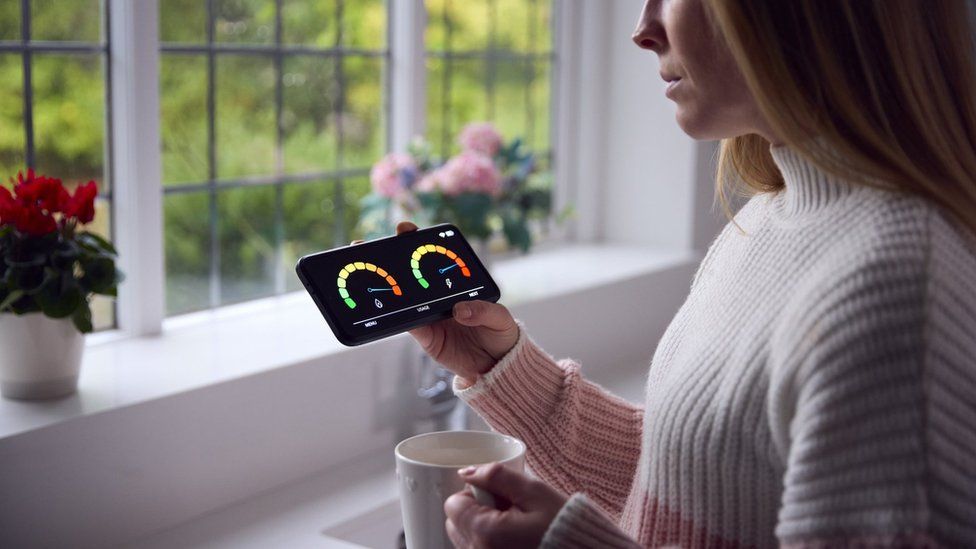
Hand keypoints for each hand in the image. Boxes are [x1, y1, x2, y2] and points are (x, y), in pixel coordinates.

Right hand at [352, 221, 519, 385]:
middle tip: (374, 245)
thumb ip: (484, 311)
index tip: (406, 230)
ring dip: (386, 285)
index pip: (436, 258)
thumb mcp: (500, 318)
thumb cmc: (500, 335)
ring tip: (369, 272)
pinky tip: (383, 307)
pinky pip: (406, 325)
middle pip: (412, 274)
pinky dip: (394, 317)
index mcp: (457, 284)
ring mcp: (429, 315)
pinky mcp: (425, 336)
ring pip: (403, 297)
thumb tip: (460, 310)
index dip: (419, 242)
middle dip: (392, 257)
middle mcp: (439, 297)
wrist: (496, 367)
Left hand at [444, 462, 567, 548]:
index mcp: (484, 532)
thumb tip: (466, 472)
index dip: (475, 493)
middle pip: (455, 523)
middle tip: (508, 510)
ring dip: (481, 527)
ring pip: (465, 538)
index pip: (453, 504)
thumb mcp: (533, 491)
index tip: (500, 496)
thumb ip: (496, 476)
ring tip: (513, 526)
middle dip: (475, 510)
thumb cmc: (561, 525)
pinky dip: (488, 542)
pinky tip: (513, 539)